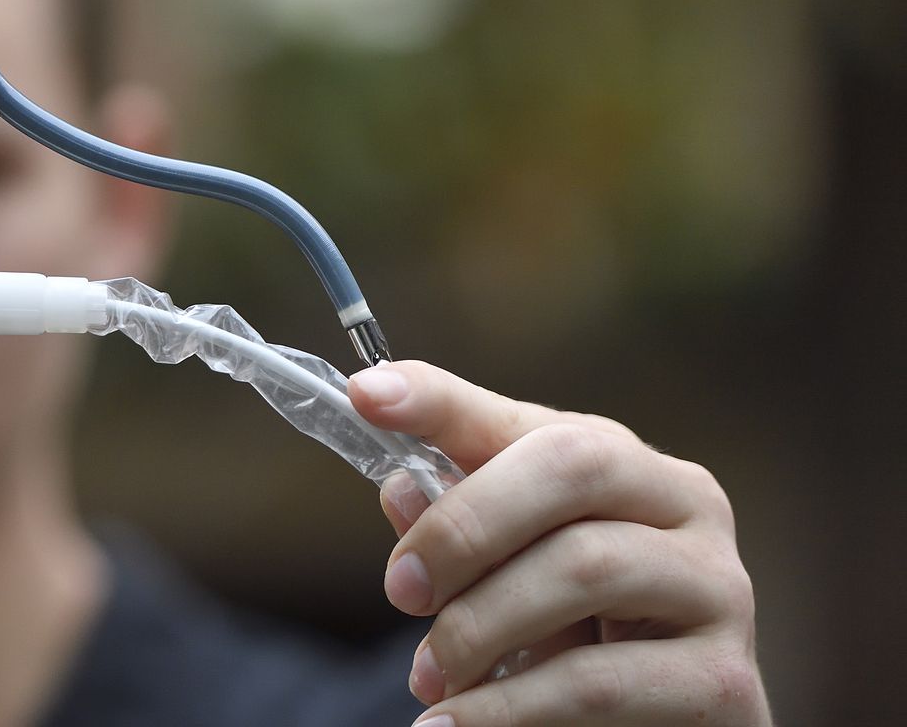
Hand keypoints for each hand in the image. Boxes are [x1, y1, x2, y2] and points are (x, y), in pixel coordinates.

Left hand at [349, 360, 769, 726]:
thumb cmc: (576, 633)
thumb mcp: (509, 570)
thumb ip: (458, 522)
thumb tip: (401, 491)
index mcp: (628, 463)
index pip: (529, 418)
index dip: (444, 402)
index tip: (367, 398)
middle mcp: (688, 506)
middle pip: (572, 467)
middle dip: (466, 525)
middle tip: (402, 590)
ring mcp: (719, 589)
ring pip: (583, 567)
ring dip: (479, 626)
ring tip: (426, 678)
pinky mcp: (723, 681)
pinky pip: (596, 682)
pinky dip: (509, 706)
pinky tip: (456, 725)